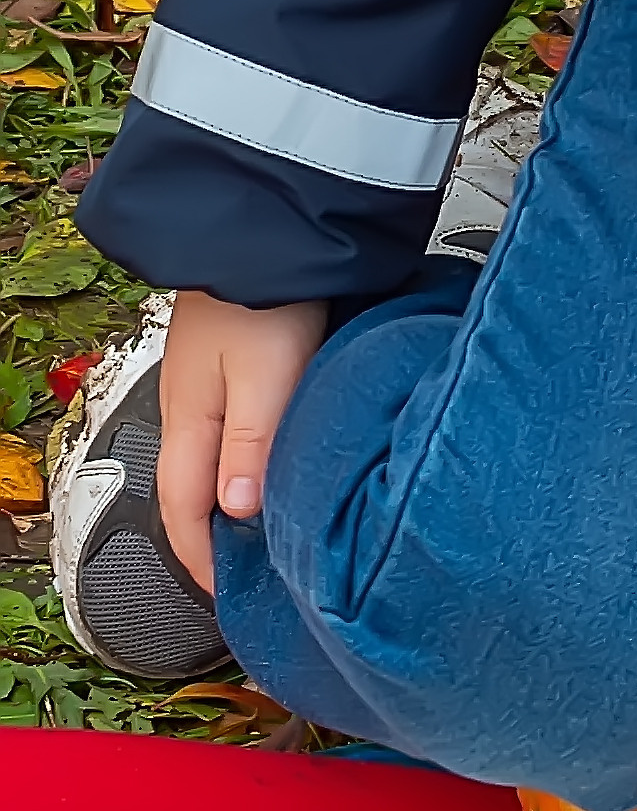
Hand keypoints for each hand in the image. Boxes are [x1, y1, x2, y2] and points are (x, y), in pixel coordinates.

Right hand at [157, 289, 327, 594]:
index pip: (183, 510)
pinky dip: (251, 451)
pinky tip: (280, 451)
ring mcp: (213, 371)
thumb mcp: (265, 377)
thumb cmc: (266, 288)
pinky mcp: (240, 347)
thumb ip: (252, 447)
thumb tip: (238, 514)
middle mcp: (193, 398)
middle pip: (194, 484)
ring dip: (237, 491)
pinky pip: (238, 420)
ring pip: (217, 451)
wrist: (268, 212)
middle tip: (252, 569)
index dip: (202, 560)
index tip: (227, 597)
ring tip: (270, 521)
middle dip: (216, 533)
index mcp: (189, 415)